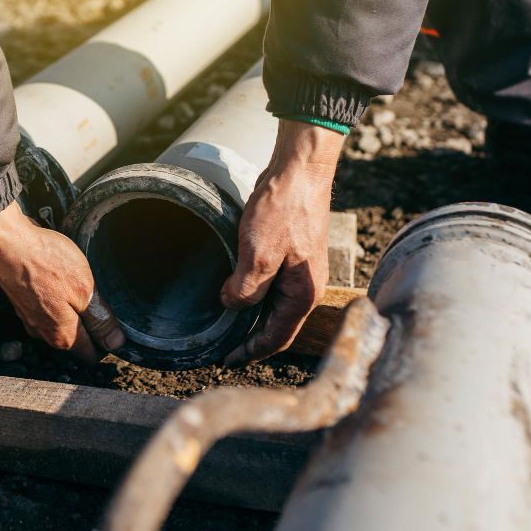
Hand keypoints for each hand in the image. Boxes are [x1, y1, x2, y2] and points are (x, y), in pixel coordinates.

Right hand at [0, 202, 124, 362]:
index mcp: (62, 336)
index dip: (107, 342)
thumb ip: (100, 320)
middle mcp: (44, 334)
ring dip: (73, 311)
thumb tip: (115, 343)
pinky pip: (46, 310)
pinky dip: (56, 300)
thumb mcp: (84, 290)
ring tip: (79, 285)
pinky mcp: (22, 303)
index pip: (92, 355)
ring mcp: (30, 319)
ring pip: (60, 325)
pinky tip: (59, 280)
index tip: (115, 321)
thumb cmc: (47, 263)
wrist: (6, 243)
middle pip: (75, 341)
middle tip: (99, 297)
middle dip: (91, 325)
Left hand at [220, 119, 343, 365]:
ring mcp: (301, 271)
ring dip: (253, 318)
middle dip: (252, 340)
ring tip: (228, 325)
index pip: (276, 337)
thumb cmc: (284, 208)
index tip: (226, 361)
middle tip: (223, 348)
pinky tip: (238, 293)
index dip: (251, 353)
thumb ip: (246, 288)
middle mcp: (307, 287)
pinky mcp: (293, 254)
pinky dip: (256, 296)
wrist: (300, 169)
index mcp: (303, 294)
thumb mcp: (258, 254)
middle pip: (278, 326)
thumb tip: (232, 305)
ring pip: (275, 306)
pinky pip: (274, 286)